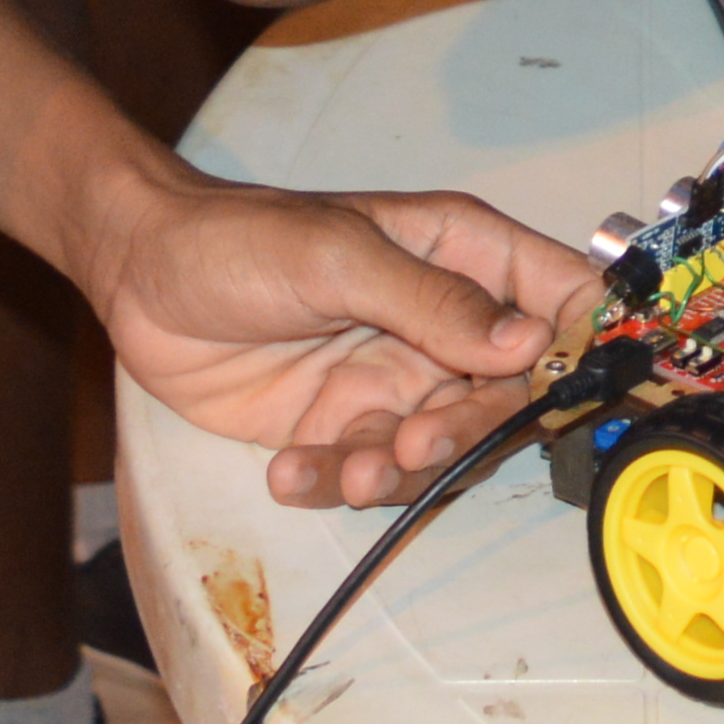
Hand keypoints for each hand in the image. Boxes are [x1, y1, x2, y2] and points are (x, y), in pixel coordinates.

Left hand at [75, 166, 595, 506]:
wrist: (140, 276)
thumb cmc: (240, 238)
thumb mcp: (337, 256)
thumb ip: (431, 302)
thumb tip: (528, 343)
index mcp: (462, 254)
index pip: (560, 298)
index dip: (584, 346)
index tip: (572, 396)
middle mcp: (443, 322)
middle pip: (505, 395)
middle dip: (464, 430)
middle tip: (410, 445)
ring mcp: (392, 379)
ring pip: (440, 448)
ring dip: (397, 471)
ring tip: (342, 468)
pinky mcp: (340, 426)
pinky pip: (366, 474)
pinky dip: (334, 484)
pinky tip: (288, 472)